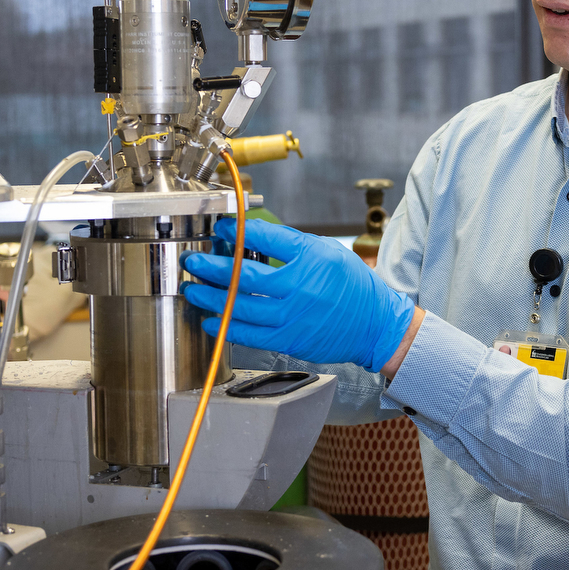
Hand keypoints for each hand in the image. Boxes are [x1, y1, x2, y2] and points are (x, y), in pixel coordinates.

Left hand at [181, 218, 416, 372]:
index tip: (219, 229)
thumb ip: (291, 244)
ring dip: (210, 297)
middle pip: (242, 275)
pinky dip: (225, 327)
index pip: (263, 238)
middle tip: (192, 261)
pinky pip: (249, 335)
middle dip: (210, 267)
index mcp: (309, 258)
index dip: (235, 232)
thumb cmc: (354, 286)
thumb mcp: (328, 251)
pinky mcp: (288, 340)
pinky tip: (210, 320)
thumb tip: (253, 236)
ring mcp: (291, 317)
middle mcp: (298, 287)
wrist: (375, 324)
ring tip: (193, 289)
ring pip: (239, 307)